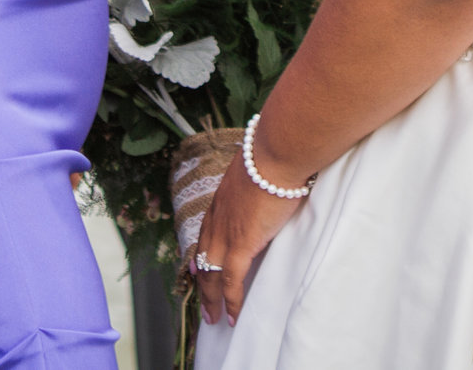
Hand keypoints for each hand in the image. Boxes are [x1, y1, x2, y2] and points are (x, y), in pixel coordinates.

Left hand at [191, 155, 306, 325]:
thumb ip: (258, 183)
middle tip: (203, 304)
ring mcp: (225, 234)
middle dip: (202, 285)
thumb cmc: (274, 155)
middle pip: (203, 260)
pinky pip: (231, 281)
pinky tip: (232, 316)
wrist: (276, 153)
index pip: (205, 235)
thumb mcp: (258, 170)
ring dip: (212, 300)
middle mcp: (216, 219)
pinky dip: (230, 301)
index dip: (201, 255)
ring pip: (211, 276)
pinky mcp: (241, 245)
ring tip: (213, 319)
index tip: (196, 270)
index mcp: (220, 201)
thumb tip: (270, 182)